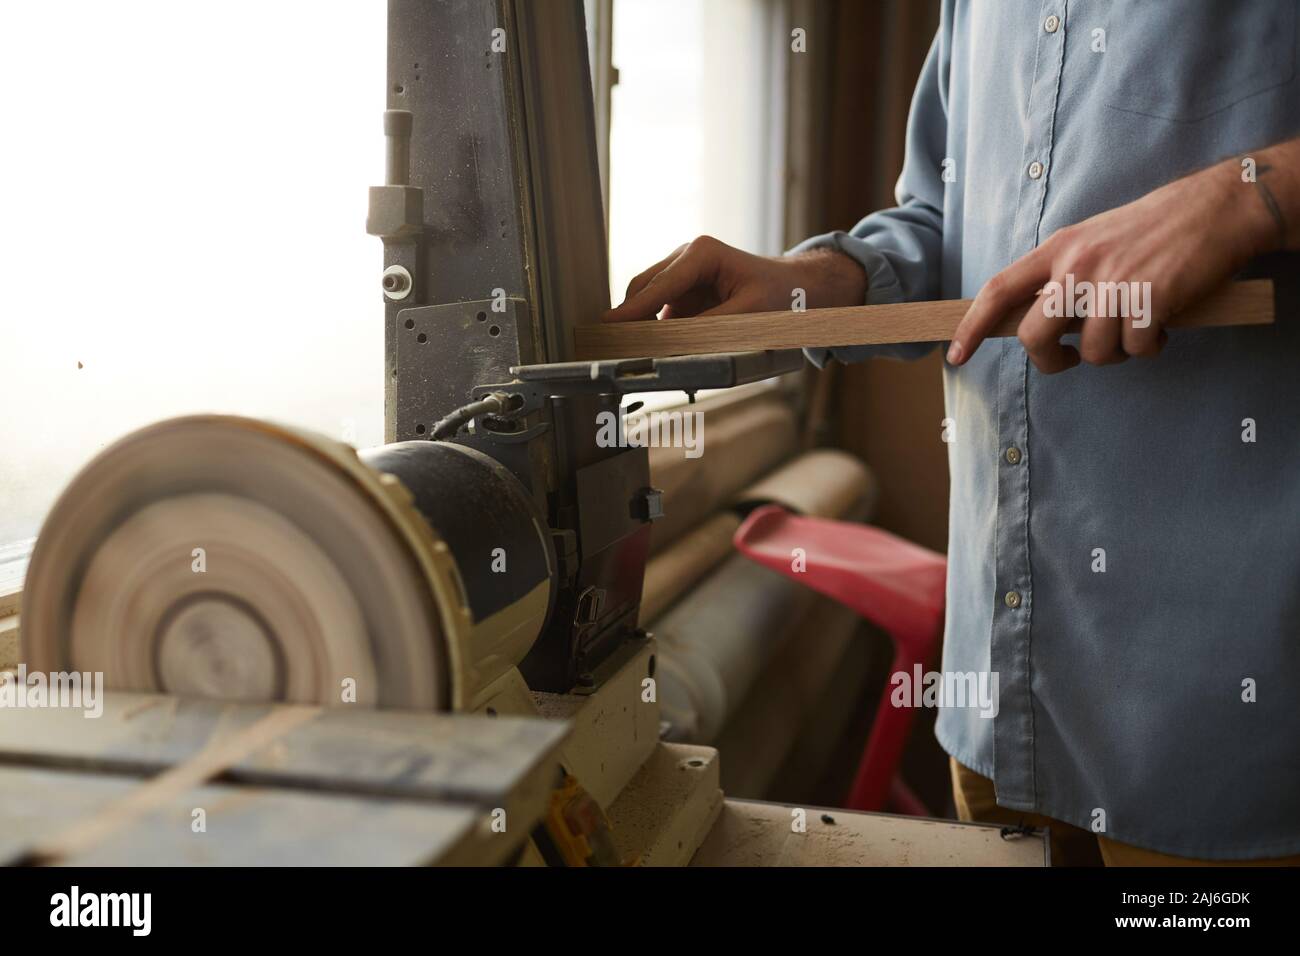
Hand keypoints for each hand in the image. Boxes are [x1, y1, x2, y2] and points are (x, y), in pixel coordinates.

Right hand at [602, 236, 867, 322]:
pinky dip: (654, 328)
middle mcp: (687, 256)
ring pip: (647, 298)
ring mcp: (682, 272)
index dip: (633, 308)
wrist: (795, 287)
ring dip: (641, 323)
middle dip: (629, 316)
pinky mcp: (683, 290)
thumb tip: (673, 343)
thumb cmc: (779, 295)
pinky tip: (652, 346)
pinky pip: (659, 310)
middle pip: (644, 287)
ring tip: (629, 349)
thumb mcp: (749, 315)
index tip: (608, 324)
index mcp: (702, 252)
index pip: (659, 285)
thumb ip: (709, 328)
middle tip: (612, 345)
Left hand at [947, 158, 1280, 372]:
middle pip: (1034, 337)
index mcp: (1059, 249)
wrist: (1216, 208)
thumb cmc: (1153, 230)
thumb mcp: (1093, 240)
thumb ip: (1062, 277)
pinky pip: (1135, 350)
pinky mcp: (1149, 299)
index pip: (999, 290)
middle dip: (1051, 361)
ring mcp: (1112, 282)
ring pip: (1093, 352)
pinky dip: (1150, 346)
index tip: (955, 355)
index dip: (971, 326)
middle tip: (1072, 359)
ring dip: (1117, 351)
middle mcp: (1077, 265)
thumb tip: (1038, 326)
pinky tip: (1163, 322)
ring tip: (1136, 325)